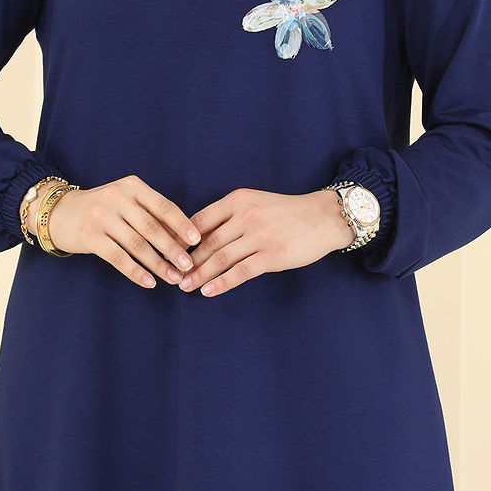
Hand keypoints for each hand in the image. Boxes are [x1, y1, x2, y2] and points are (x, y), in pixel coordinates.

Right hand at [47, 174, 200, 288]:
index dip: (181, 223)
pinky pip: (118, 257)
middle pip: (152, 227)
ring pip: (137, 244)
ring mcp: (102, 216)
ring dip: (158, 264)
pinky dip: (136, 271)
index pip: (163, 205)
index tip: (196, 240)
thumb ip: (150, 214)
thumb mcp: (125, 201)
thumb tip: (182, 238)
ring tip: (173, 278)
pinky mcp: (90, 236)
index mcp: (132, 186)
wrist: (59, 212)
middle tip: (188, 265)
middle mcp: (117, 198)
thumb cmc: (101, 208)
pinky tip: (149, 282)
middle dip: (173, 248)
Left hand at [178, 188, 356, 296]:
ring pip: (221, 257)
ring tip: (185, 286)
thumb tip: (198, 237)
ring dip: (200, 274)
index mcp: (238, 200)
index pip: (200, 219)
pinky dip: (222, 282)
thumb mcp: (255, 203)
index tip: (168, 252)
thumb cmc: (285, 212)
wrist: (322, 217)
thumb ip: (230, 216)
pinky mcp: (272, 255)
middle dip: (187, 260)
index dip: (182, 238)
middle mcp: (246, 215)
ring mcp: (260, 236)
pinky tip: (209, 291)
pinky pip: (241, 271)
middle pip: (208, 241)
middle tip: (172, 274)